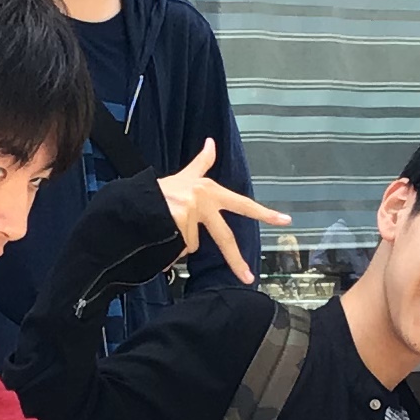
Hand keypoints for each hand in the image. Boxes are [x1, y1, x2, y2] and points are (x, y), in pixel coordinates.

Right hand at [158, 138, 289, 284]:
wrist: (133, 199)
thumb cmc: (160, 190)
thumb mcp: (184, 176)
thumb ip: (201, 163)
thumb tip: (211, 141)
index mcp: (209, 192)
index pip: (242, 204)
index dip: (264, 213)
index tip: (286, 221)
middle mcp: (203, 201)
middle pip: (224, 239)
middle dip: (236, 262)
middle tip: (248, 278)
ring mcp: (190, 213)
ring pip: (190, 246)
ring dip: (177, 243)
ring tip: (163, 228)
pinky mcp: (177, 223)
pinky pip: (177, 250)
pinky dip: (167, 250)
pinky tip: (158, 236)